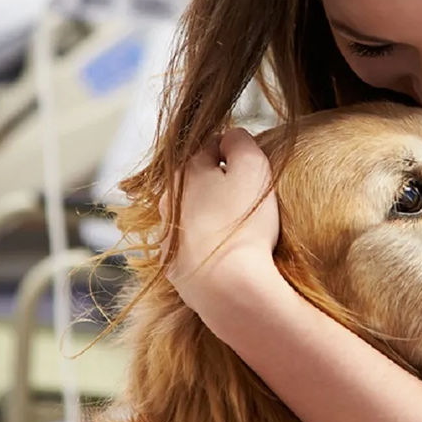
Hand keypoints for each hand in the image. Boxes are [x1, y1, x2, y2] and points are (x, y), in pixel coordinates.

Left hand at [161, 128, 281, 317]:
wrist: (227, 287)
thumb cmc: (243, 224)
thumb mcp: (253, 167)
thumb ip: (240, 141)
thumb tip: (231, 135)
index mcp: (186, 172)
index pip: (210, 146)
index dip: (234, 152)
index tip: (253, 166)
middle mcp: (168, 201)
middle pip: (197, 182)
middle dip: (219, 184)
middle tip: (249, 198)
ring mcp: (168, 236)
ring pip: (191, 215)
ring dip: (210, 216)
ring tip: (239, 230)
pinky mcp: (174, 268)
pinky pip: (191, 248)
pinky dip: (206, 247)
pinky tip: (227, 255)